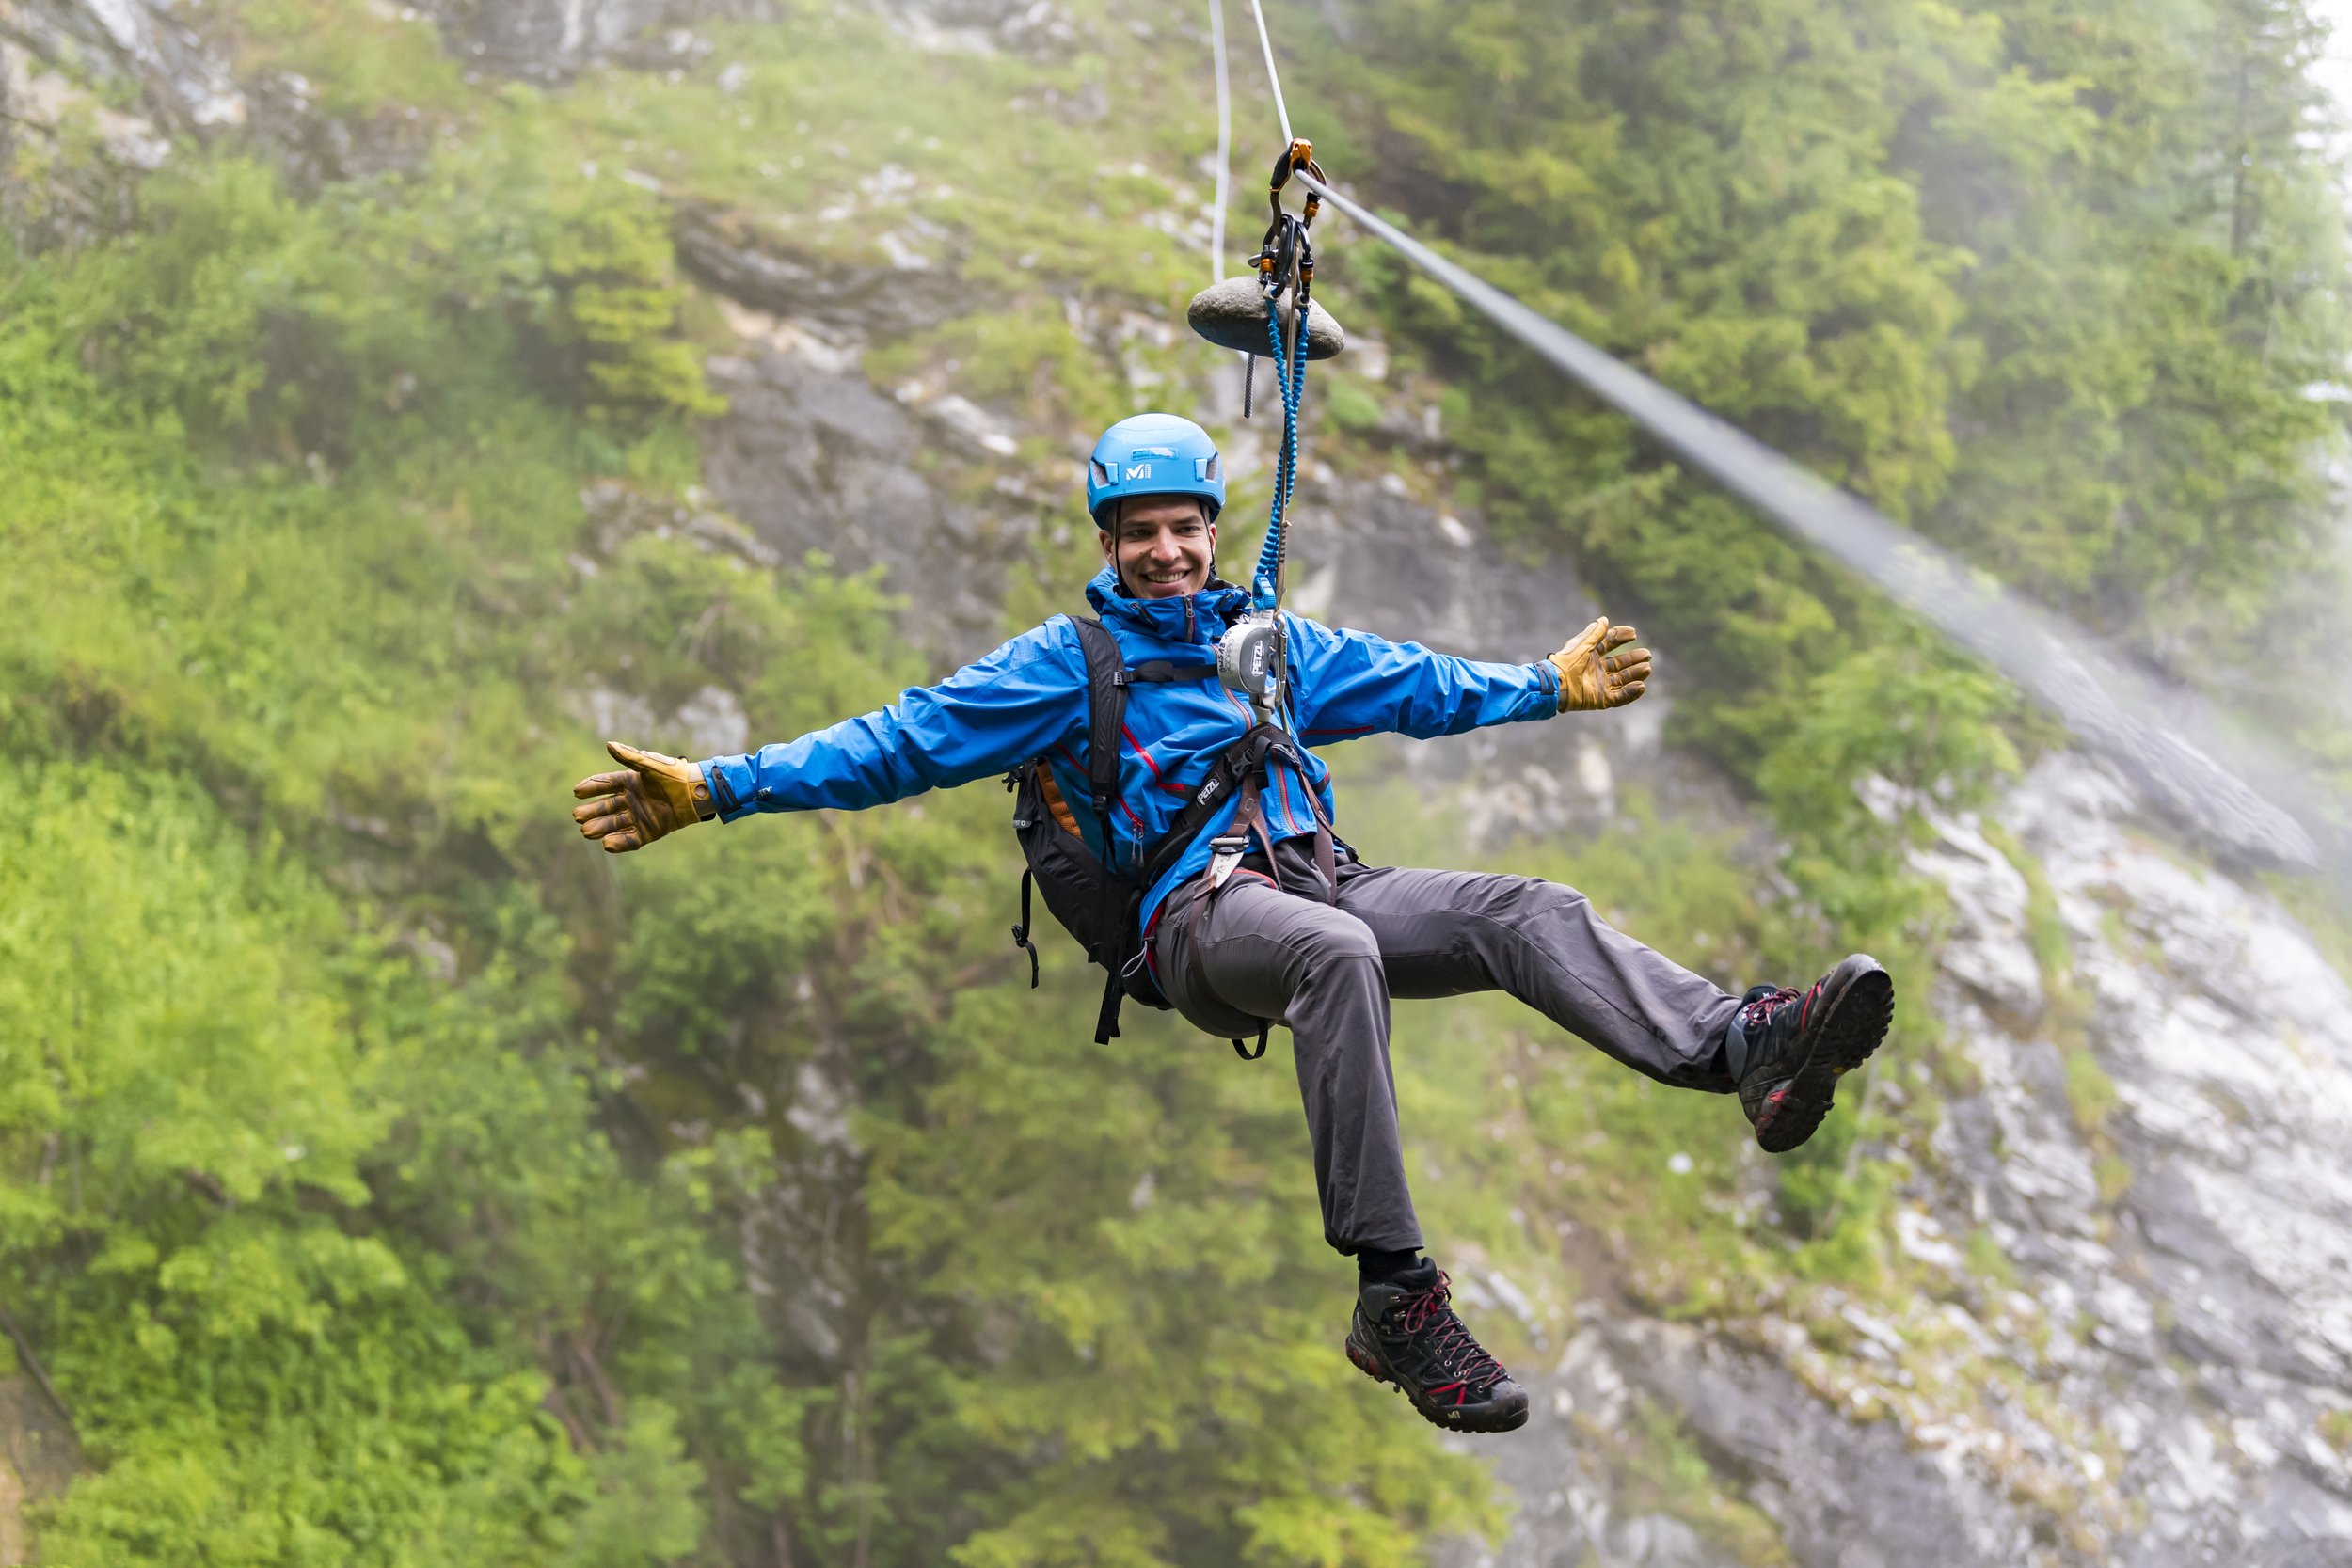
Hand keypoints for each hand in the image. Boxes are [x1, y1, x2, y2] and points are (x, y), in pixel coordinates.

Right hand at [571, 741, 716, 852]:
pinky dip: (619, 843)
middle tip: (577, 816)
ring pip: (614, 824)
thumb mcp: (650, 764)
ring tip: (586, 831)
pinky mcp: (649, 831)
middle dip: (591, 812)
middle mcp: (632, 800)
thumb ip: (629, 756)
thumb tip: (609, 744)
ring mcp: (639, 816)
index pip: (605, 785)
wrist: (695, 792)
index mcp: (630, 782)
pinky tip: (606, 844)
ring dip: (600, 828)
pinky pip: (631, 839)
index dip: (591, 787)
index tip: (576, 792)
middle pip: (606, 807)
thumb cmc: (674, 774)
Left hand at [1548, 617, 1651, 711]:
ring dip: (1635, 674)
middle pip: (1619, 663)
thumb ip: (1594, 633)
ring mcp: (1599, 685)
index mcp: (1590, 656)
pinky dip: (1630, 693)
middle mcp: (1596, 670)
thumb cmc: (1566, 662)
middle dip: (1634, 658)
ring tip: (1647, 668)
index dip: (1621, 637)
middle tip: (1647, 654)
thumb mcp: (1582, 645)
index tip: (1633, 632)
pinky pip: (1618, 697)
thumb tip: (1604, 619)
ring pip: (1622, 680)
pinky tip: (1641, 686)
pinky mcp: (1600, 699)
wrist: (1557, 683)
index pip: (1609, 644)